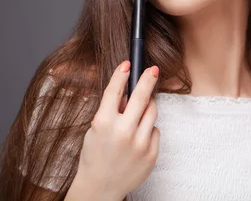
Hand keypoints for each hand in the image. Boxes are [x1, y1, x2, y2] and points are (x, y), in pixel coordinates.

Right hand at [68, 61, 159, 199]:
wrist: (100, 187)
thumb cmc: (95, 155)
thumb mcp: (95, 130)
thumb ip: (110, 111)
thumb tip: (127, 91)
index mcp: (104, 123)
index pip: (115, 91)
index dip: (121, 74)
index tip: (128, 63)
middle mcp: (123, 131)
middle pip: (141, 97)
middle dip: (148, 79)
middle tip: (153, 70)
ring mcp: (139, 143)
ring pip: (152, 112)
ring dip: (148, 107)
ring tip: (138, 112)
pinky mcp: (151, 153)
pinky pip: (154, 131)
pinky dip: (147, 130)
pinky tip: (137, 138)